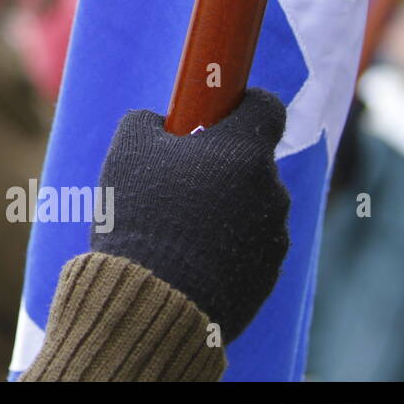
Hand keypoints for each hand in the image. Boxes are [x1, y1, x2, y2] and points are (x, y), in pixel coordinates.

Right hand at [91, 88, 290, 341]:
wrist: (154, 300)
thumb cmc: (141, 215)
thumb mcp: (128, 150)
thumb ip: (149, 121)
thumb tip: (162, 124)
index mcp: (244, 152)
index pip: (265, 106)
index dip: (240, 104)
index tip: (212, 114)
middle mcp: (271, 190)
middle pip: (250, 161)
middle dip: (218, 164)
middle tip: (173, 180)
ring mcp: (274, 235)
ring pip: (249, 204)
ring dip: (221, 206)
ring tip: (173, 228)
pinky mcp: (269, 274)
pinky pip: (248, 245)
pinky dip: (224, 245)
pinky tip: (186, 258)